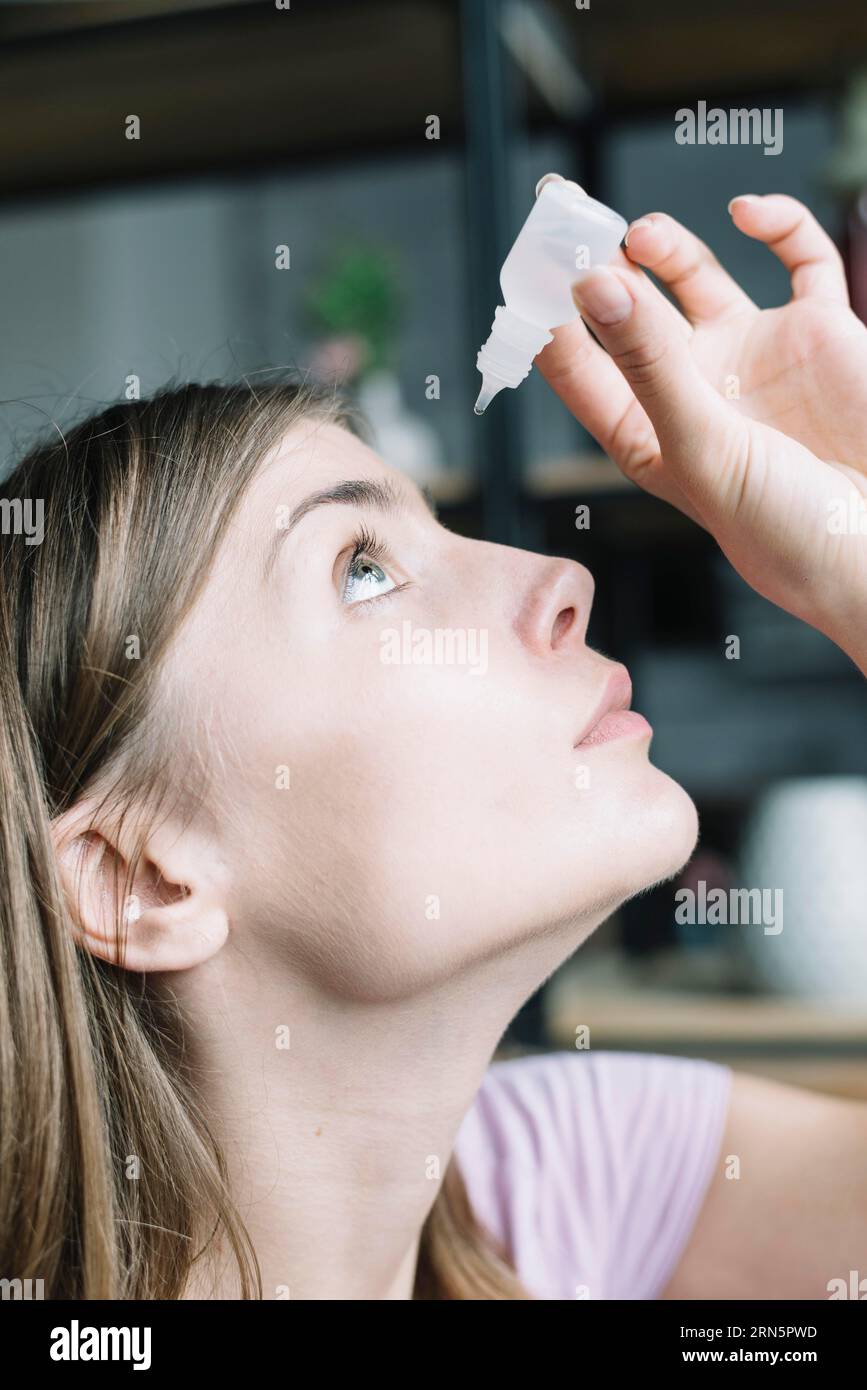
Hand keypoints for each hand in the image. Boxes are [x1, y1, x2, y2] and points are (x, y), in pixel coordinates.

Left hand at [536, 194, 866, 672]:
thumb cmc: (783, 525)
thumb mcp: (701, 446)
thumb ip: (648, 362)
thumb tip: (593, 284)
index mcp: (646, 435)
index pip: (579, 366)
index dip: (549, 318)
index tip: (528, 267)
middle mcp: (690, 389)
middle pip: (626, 311)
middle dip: (597, 264)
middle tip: (571, 216)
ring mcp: (750, 356)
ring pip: (694, 278)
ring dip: (665, 247)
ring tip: (641, 235)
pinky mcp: (815, 330)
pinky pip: (797, 258)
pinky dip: (779, 224)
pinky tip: (749, 213)